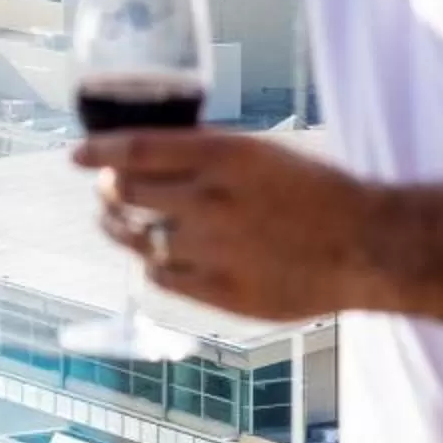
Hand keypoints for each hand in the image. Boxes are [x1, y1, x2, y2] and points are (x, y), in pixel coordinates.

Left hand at [76, 129, 383, 322]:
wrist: (367, 245)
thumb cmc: (317, 191)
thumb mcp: (262, 152)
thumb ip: (207, 153)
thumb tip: (150, 151)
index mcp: (223, 156)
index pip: (136, 148)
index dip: (97, 149)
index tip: (75, 154)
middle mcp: (212, 201)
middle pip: (127, 194)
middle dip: (107, 190)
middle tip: (103, 189)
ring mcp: (215, 251)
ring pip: (140, 240)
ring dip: (120, 228)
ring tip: (115, 222)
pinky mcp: (223, 293)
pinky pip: (162, 278)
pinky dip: (150, 265)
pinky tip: (152, 258)